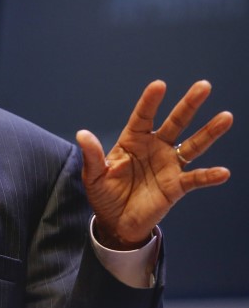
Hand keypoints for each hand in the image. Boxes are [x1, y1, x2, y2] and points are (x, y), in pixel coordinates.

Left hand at [77, 80, 231, 249]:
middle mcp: (154, 148)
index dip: (150, 101)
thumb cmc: (103, 194)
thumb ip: (92, 155)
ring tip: (226, 117)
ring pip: (193, 145)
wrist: (115, 222)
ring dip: (209, 132)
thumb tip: (82, 134)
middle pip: (175, 123)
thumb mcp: (93, 175)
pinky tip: (222, 172)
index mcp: (133, 141)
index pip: (143, 116)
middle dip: (189, 105)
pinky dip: (208, 176)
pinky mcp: (176, 187)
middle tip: (204, 85)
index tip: (159, 85)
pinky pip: (195, 179)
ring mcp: (168, 166)